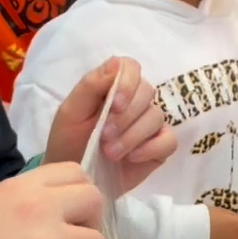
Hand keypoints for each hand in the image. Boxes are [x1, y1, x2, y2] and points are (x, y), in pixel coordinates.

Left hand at [44, 57, 176, 193]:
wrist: (74, 177)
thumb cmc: (69, 141)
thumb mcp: (71, 112)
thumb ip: (91, 86)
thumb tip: (117, 62)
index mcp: (112, 85)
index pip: (131, 68)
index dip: (127, 84)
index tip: (114, 107)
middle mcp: (135, 100)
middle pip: (147, 92)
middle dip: (125, 117)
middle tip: (104, 138)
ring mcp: (149, 124)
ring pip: (156, 117)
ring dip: (132, 136)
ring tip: (110, 153)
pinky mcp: (159, 147)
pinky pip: (169, 141)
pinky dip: (151, 149)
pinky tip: (132, 158)